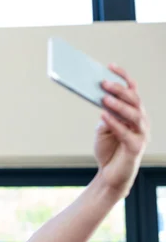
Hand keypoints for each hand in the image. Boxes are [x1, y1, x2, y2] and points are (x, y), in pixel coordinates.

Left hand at [94, 64, 149, 195]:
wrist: (110, 175)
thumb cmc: (108, 149)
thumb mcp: (102, 129)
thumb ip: (105, 115)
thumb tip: (100, 99)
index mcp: (134, 113)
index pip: (132, 90)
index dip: (123, 77)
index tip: (110, 66)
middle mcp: (141, 121)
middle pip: (134, 100)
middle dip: (119, 89)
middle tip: (102, 82)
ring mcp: (141, 134)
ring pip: (134, 114)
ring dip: (118, 104)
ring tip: (104, 97)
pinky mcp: (136, 148)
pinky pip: (126, 133)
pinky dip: (114, 123)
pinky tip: (102, 115)